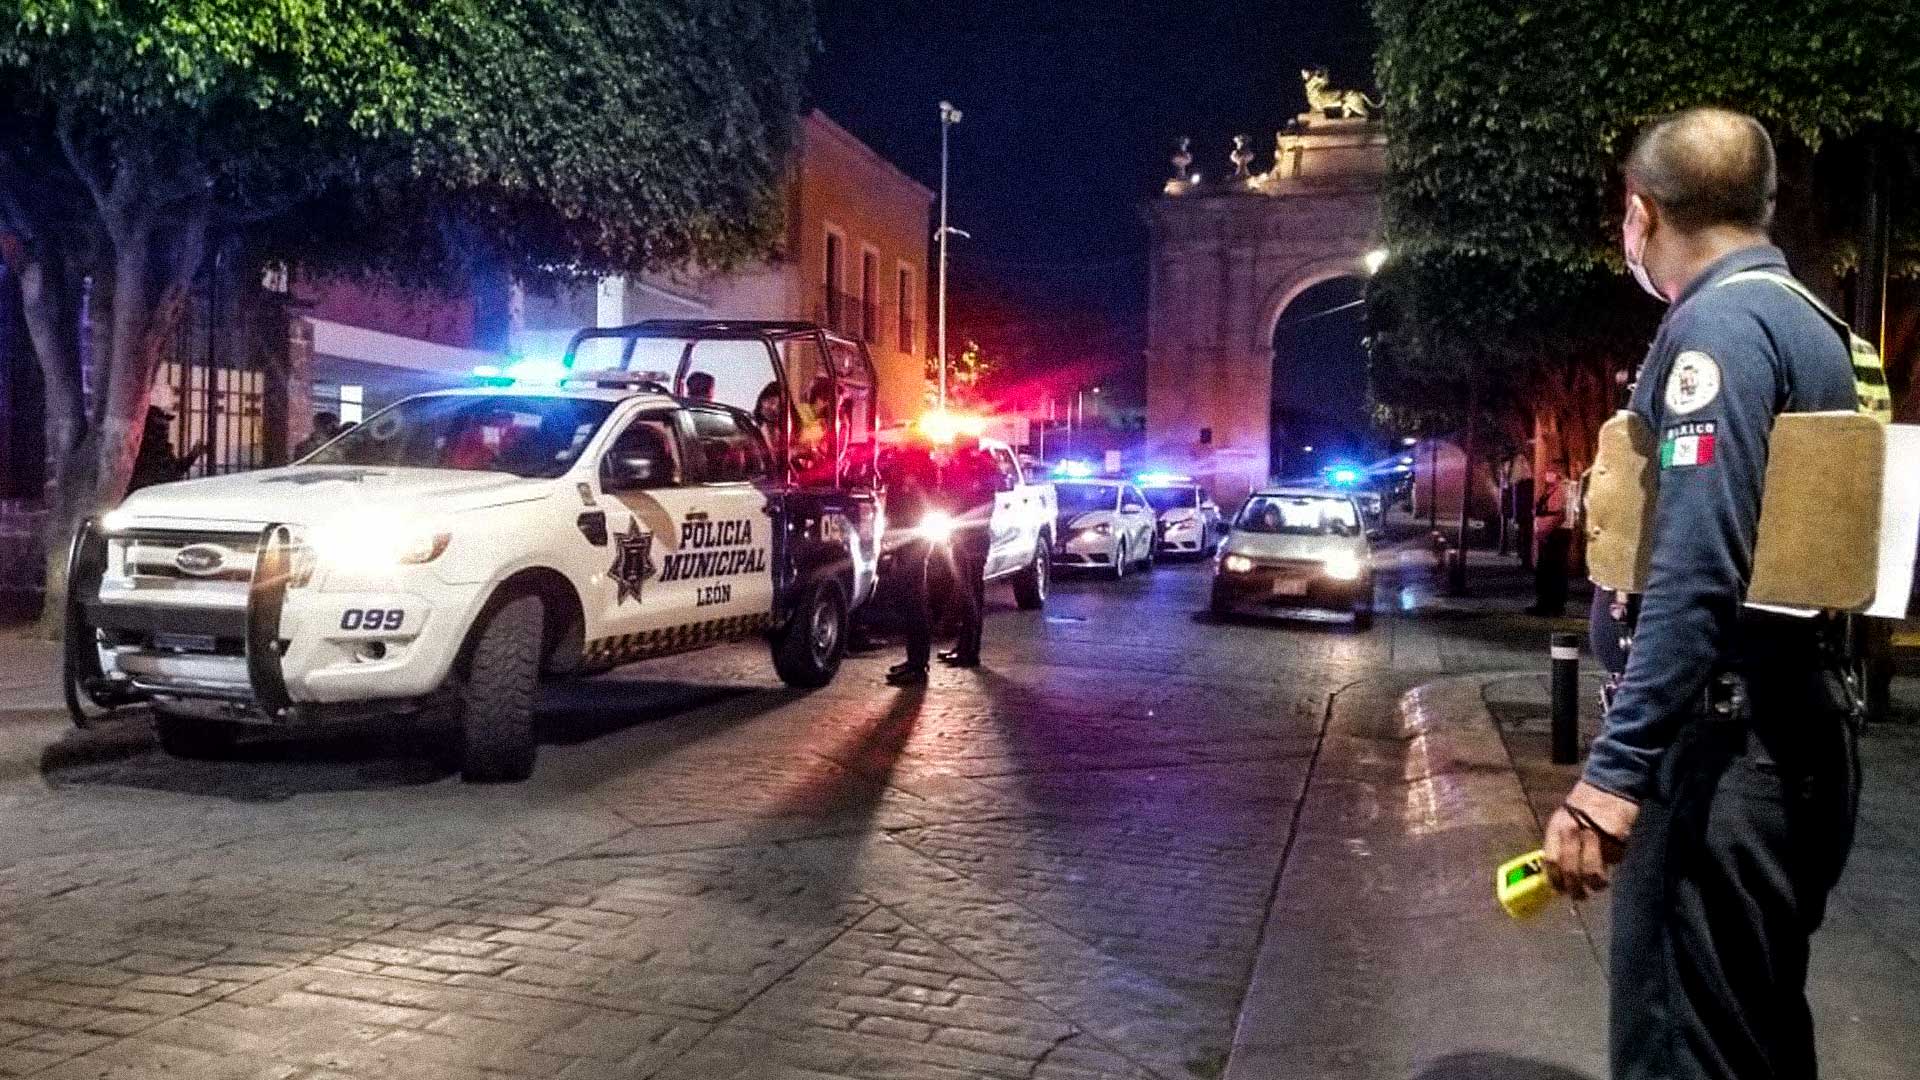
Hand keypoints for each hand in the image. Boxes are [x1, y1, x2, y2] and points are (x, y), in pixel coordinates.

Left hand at [1542, 780, 1639, 899]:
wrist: (1609, 785)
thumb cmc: (1584, 806)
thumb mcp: (1564, 820)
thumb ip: (1561, 844)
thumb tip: (1560, 874)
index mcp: (1557, 828)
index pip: (1550, 862)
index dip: (1554, 881)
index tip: (1559, 891)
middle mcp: (1572, 833)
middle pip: (1570, 871)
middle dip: (1575, 889)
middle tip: (1580, 897)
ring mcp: (1595, 836)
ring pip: (1592, 872)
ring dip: (1596, 884)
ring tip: (1599, 885)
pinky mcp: (1616, 838)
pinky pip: (1614, 860)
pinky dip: (1614, 863)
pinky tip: (1613, 857)